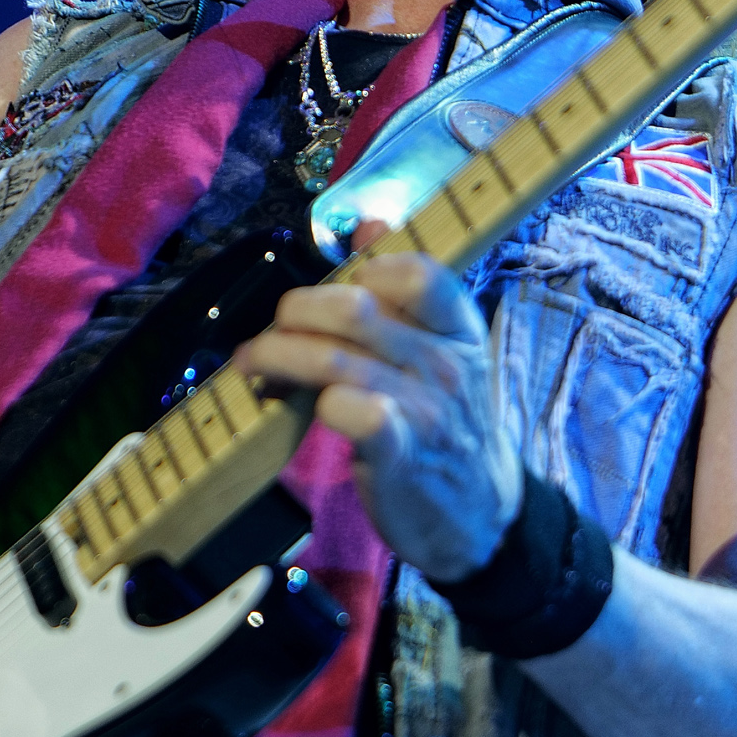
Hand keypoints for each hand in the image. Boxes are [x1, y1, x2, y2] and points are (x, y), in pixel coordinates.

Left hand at [235, 250, 521, 581]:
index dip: (366, 270)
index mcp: (457, 326)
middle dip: (297, 311)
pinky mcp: (399, 455)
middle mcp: (444, 362)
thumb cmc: (448, 421)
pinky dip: (318, 402)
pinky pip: (352, 412)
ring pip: (335, 360)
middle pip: (356, 310)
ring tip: (254, 362)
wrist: (482, 513)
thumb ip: (407, 288)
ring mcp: (425, 409)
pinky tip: (302, 405)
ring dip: (279, 355)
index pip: (417, 273)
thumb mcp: (443, 348)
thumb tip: (371, 223)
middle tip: (273, 328)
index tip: (337, 289)